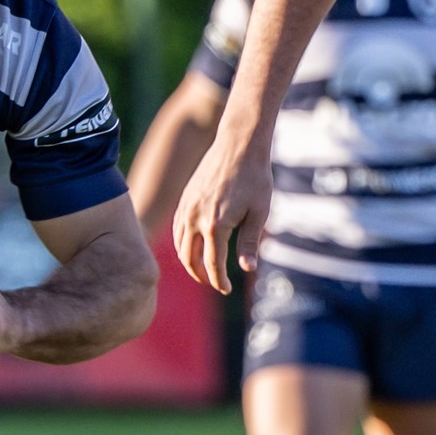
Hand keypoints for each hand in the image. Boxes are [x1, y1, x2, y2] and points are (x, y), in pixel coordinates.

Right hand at [172, 143, 271, 294]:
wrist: (239, 145)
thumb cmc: (255, 178)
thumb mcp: (259, 213)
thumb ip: (249, 243)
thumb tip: (247, 269)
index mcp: (216, 225)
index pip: (212, 264)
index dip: (219, 281)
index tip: (226, 289)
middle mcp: (195, 218)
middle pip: (190, 259)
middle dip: (201, 275)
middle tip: (214, 284)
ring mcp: (186, 208)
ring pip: (180, 245)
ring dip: (189, 262)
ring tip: (202, 270)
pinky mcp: (184, 199)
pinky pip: (177, 229)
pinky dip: (182, 244)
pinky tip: (193, 248)